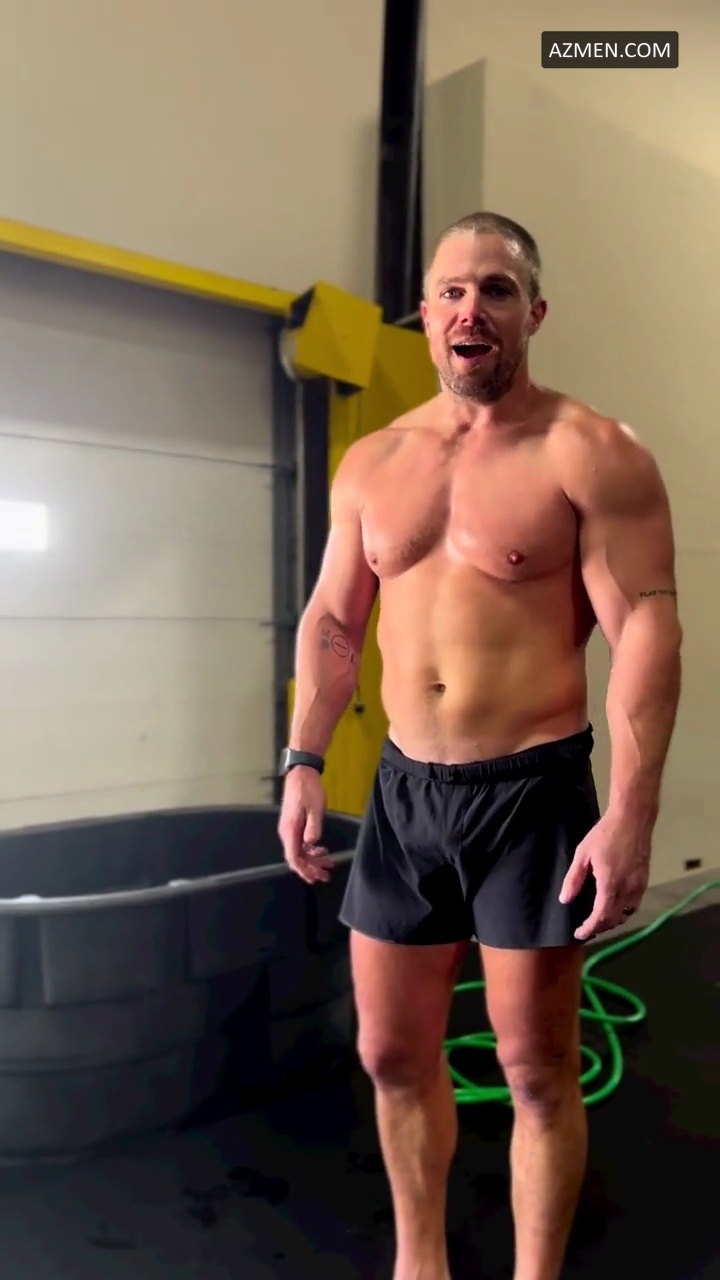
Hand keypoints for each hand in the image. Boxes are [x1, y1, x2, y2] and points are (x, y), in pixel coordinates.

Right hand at [277, 767, 334, 884]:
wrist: (301, 774)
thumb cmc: (308, 790)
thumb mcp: (314, 807)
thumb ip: (313, 826)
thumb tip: (311, 844)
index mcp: (290, 830)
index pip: (293, 858)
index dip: (304, 870)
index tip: (315, 877)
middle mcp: (287, 832)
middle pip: (296, 858)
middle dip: (311, 868)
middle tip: (326, 875)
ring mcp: (290, 829)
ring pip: (300, 852)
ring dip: (313, 860)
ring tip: (328, 865)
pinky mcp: (294, 825)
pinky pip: (301, 844)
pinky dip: (311, 850)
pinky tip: (322, 851)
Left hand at [559, 811, 650, 941]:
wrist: (633, 819)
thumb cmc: (605, 834)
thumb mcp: (583, 854)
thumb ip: (574, 879)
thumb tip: (565, 899)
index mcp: (610, 884)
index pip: (601, 917)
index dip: (590, 928)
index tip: (579, 934)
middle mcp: (627, 889)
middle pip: (615, 919)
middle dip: (600, 927)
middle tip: (587, 927)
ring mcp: (638, 886)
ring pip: (627, 914)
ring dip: (613, 920)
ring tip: (599, 919)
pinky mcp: (644, 880)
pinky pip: (635, 904)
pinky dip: (624, 910)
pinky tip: (615, 904)